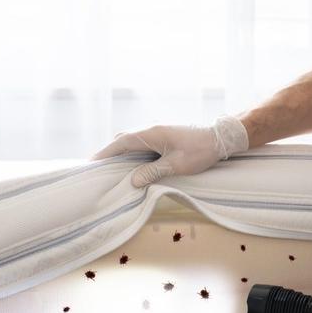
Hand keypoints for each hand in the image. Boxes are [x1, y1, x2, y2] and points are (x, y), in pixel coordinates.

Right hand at [90, 115, 248, 186]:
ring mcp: (157, 133)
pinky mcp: (163, 138)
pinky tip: (130, 167)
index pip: (121, 143)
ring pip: (131, 143)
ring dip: (120, 154)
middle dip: (109, 154)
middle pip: (122, 141)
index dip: (104, 153)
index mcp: (151, 134)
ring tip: (109, 171)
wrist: (221, 139)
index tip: (91, 164)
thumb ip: (153, 172)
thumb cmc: (201, 151)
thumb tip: (133, 181)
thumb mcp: (177, 165)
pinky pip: (140, 145)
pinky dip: (131, 154)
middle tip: (96, 170)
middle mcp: (151, 131)